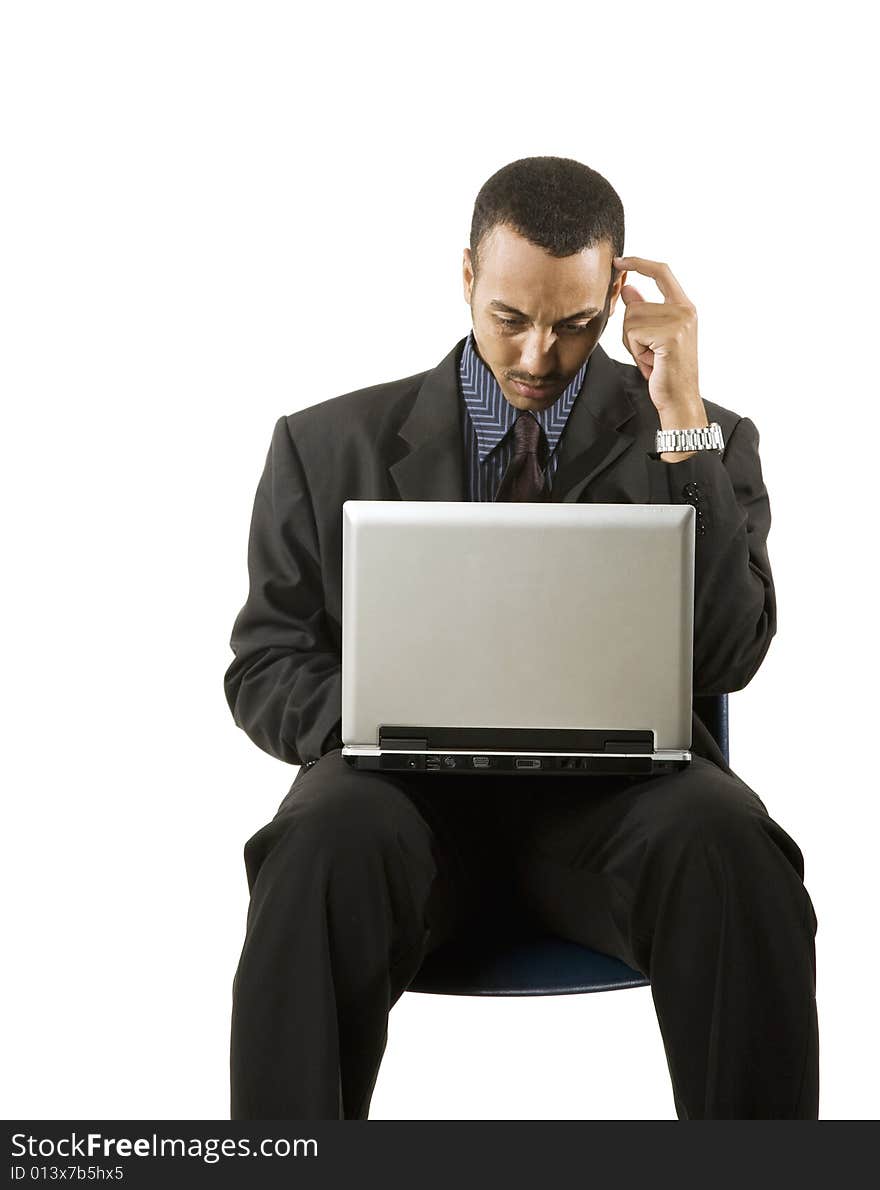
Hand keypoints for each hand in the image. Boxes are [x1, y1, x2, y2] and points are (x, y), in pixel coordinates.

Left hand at [613, 256, 704, 423]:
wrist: (679, 399)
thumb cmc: (665, 370)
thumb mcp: (651, 337)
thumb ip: (643, 311)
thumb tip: (628, 287)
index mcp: (685, 307)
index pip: (662, 272)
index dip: (639, 263)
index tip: (619, 261)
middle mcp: (686, 310)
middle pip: (635, 306)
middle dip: (630, 332)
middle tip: (648, 353)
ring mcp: (680, 321)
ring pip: (631, 320)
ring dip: (632, 344)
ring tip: (651, 358)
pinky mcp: (670, 335)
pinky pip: (632, 334)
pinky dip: (635, 351)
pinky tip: (651, 362)